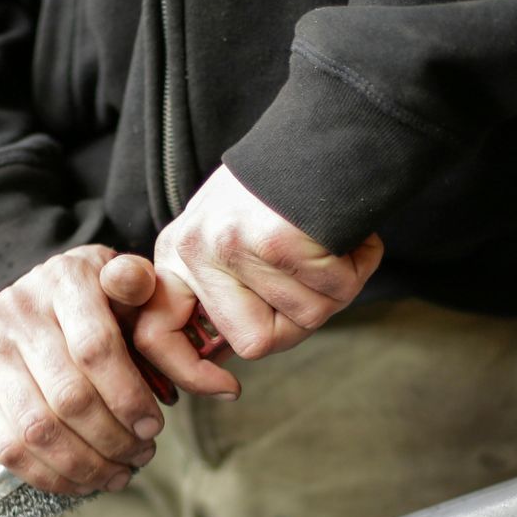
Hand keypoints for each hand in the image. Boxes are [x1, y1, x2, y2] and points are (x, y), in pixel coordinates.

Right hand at [0, 245, 161, 494]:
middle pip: (69, 397)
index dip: (128, 398)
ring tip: (117, 473)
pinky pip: (7, 449)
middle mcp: (15, 312)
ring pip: (38, 430)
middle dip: (113, 439)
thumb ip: (137, 285)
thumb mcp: (122, 281)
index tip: (153, 428)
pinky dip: (50, 477)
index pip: (96, 349)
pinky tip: (82, 482)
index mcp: (62, 280)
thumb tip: (135, 282)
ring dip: (85, 465)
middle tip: (142, 454)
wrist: (32, 303)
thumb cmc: (94, 301)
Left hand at [144, 165, 382, 393]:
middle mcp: (197, 252)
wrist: (326, 127)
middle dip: (299, 320)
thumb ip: (221, 290)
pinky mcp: (275, 243)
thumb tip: (218, 356)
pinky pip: (334, 291)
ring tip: (335, 245)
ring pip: (304, 319)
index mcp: (178, 254)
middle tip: (319, 280)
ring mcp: (233, 248)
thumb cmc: (283, 186)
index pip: (157, 334)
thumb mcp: (228, 232)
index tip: (225, 389)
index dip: (189, 373)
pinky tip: (352, 236)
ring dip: (337, 288)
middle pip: (254, 343)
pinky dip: (359, 266)